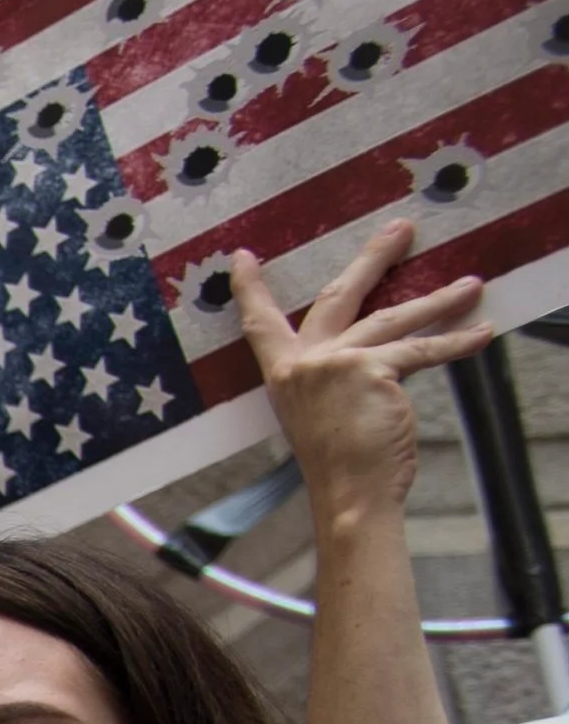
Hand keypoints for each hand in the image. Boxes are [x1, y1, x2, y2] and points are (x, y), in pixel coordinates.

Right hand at [239, 221, 491, 530]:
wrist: (348, 494)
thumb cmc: (336, 464)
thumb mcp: (317, 413)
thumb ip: (332, 378)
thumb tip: (376, 350)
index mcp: (283, 373)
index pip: (260, 324)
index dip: (251, 289)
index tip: (242, 257)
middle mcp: (304, 362)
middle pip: (339, 295)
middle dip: (373, 258)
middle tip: (401, 229)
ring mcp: (336, 362)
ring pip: (394, 317)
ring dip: (438, 299)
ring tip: (471, 284)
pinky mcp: (370, 369)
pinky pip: (423, 350)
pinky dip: (457, 342)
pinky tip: (482, 332)